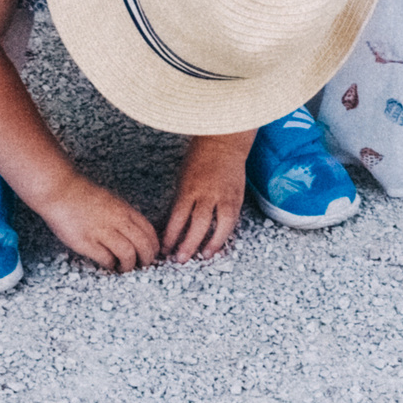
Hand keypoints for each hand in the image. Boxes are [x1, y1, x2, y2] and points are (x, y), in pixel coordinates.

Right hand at [30, 171, 160, 272]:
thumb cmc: (83, 196)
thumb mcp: (111, 201)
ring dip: (129, 266)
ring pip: (128, 254)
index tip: (150, 255)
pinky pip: (106, 259)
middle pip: (143, 245)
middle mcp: (117, 220)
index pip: (150, 232)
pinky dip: (110, 265)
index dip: (153, 247)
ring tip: (124, 269)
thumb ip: (124, 215)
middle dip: (146, 260)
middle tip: (142, 267)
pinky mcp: (86, 242)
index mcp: (125, 210)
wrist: (59, 190)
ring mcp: (102, 231)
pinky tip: (107, 264)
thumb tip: (135, 234)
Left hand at [161, 132, 249, 263]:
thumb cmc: (200, 158)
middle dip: (189, 244)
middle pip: (198, 224)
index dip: (171, 236)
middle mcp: (208, 193)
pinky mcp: (237, 197)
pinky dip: (226, 234)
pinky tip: (219, 243)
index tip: (165, 249)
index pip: (178, 217)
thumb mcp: (184, 178)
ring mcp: (225, 195)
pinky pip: (233, 220)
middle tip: (181, 259)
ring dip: (212, 243)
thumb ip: (182, 201)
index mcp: (189, 188)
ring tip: (204, 256)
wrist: (224, 142)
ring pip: (220, 225)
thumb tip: (174, 226)